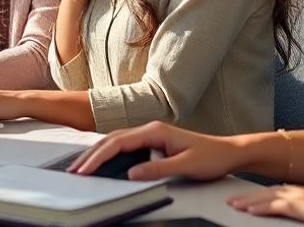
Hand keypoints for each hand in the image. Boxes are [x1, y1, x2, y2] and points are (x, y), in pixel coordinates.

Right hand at [70, 121, 243, 180]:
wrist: (228, 151)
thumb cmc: (211, 156)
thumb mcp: (186, 165)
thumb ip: (157, 169)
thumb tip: (131, 174)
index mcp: (155, 131)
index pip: (118, 142)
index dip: (99, 157)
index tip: (85, 169)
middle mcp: (150, 129)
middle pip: (112, 139)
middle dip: (91, 155)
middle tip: (74, 170)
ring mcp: (151, 135)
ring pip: (116, 141)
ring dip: (97, 154)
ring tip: (81, 167)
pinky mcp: (153, 143)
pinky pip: (124, 147)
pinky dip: (109, 154)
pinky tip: (101, 161)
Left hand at [227, 185, 303, 224]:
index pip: (278, 192)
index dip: (262, 194)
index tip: (251, 196)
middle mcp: (298, 193)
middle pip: (266, 192)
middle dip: (248, 195)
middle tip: (232, 199)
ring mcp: (297, 198)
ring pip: (265, 197)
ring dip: (247, 200)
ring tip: (232, 204)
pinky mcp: (297, 206)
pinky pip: (274, 207)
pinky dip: (260, 208)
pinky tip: (248, 210)